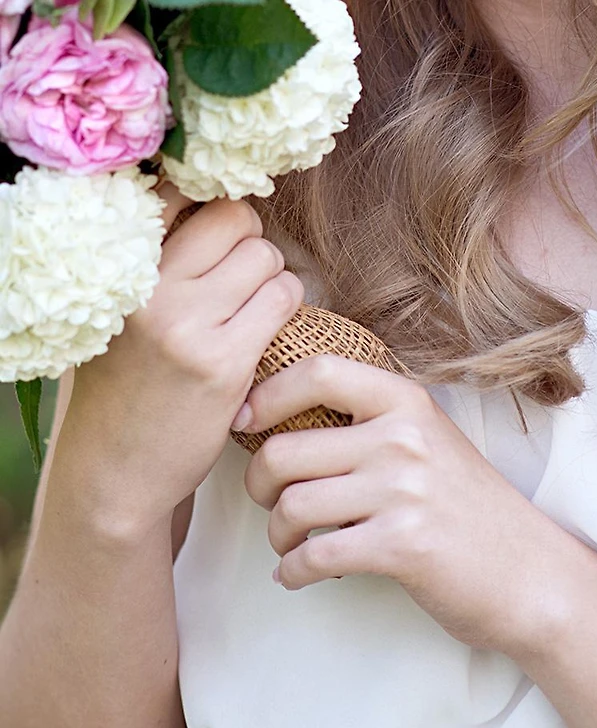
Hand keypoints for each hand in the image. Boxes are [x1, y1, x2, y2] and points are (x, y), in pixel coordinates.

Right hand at [59, 184, 303, 529]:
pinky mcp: (224, 362)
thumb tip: (214, 207)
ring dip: (272, 279)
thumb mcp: (118, 314)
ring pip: (265, 256)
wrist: (114, 470)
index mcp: (116, 268)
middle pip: (234, 217)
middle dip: (249, 242)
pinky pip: (284, 299)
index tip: (221, 231)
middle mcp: (146, 287)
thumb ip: (156, 264)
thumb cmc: (123, 388)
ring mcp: (185, 324)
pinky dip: (286, 308)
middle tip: (241, 277)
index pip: (176, 191)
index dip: (210, 204)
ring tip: (252, 310)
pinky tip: (267, 333)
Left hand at [241, 355, 558, 654]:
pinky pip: (314, 558)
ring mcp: (404, 491)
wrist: (529, 572)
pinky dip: (292, 574)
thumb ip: (371, 424)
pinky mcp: (402, 546)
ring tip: (289, 546)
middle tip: (268, 503)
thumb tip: (282, 423)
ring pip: (292, 507)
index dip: (267, 393)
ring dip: (277, 536)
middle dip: (258, 485)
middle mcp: (404, 438)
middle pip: (285, 450)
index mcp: (407, 403)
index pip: (318, 371)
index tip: (245, 420)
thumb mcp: (429, 442)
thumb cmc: (468, 508)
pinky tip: (298, 576)